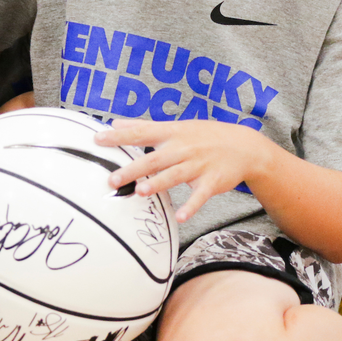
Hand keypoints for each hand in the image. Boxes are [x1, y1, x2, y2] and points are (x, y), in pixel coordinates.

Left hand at [96, 120, 270, 221]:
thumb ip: (144, 126)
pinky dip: (191, 206)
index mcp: (171, 134)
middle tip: (112, 179)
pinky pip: (200, 195)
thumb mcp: (175, 126)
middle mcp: (183, 148)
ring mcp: (198, 165)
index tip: (97, 139)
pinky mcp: (212, 182)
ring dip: (158, 183)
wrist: (244, 145)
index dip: (119, 136)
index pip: (141, 133)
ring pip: (175, 175)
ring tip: (140, 192)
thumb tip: (114, 123)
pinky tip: (180, 217)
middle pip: (155, 159)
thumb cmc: (204, 136)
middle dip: (134, 169)